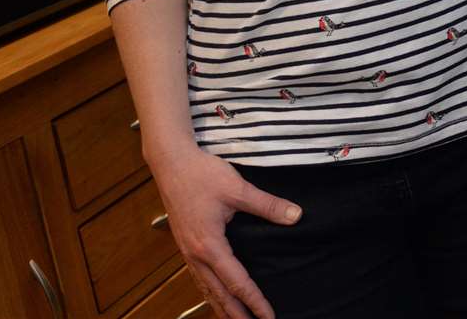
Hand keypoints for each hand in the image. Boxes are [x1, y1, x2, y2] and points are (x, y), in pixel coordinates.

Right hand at [148, 143, 299, 318]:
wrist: (170, 163)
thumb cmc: (202, 174)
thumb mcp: (238, 188)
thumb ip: (268, 205)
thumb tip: (296, 216)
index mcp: (210, 245)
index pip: (237, 282)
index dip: (254, 301)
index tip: (268, 316)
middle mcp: (196, 255)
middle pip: (219, 295)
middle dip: (237, 315)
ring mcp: (188, 252)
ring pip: (206, 290)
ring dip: (222, 308)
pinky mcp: (186, 245)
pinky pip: (198, 278)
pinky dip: (210, 293)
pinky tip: (217, 297)